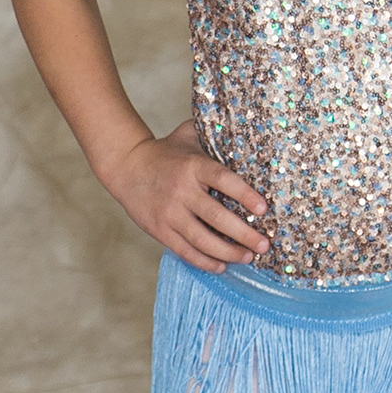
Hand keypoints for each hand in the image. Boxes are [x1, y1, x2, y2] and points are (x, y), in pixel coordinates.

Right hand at [104, 119, 267, 269]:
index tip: (263, 209)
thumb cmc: (166, 152)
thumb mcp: (187, 135)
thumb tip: (246, 128)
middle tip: (265, 244)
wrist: (126, 166)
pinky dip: (205, 261)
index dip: (245, 195)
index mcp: (193, 166)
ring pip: (203, 239)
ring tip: (248, 256)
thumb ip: (212, 133)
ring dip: (229, 252)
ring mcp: (170, 213)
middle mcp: (182, 190)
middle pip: (217, 217)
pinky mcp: (160, 229)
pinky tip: (221, 265)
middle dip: (244, 234)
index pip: (224, 180)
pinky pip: (185, 250)